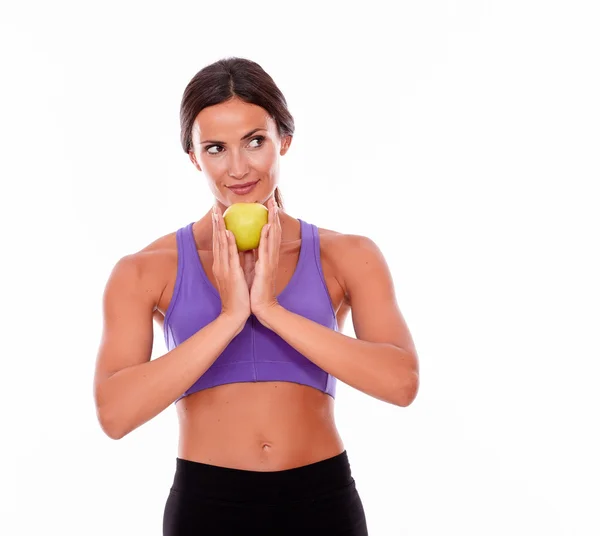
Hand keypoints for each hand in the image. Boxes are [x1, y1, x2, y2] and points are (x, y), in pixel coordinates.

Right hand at [211, 205, 250, 323]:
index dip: (219, 228)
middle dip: (216, 224)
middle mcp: (220, 265)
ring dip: (220, 228)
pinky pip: (230, 255)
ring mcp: (224, 269)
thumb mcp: (241, 274)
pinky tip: (228, 232)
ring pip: (220, 244)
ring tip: (219, 214)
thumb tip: (247, 247)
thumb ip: (243, 260)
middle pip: (217, 240)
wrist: (236, 314)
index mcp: (222, 265)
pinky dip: (228, 243)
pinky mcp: (231, 274)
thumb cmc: (240, 296)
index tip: (219, 214)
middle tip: (215, 208)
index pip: (219, 243)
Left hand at [250, 197, 281, 317]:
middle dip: (273, 216)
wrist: (261, 307)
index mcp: (267, 257)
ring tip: (272, 207)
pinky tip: (266, 226)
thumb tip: (245, 244)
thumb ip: (250, 256)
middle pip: (274, 232)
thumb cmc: (255, 290)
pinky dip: (266, 237)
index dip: (269, 220)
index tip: (267, 206)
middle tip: (272, 200)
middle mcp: (270, 257)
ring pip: (272, 237)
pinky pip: (265, 249)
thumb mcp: (251, 269)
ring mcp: (270, 262)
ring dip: (273, 221)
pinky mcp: (266, 268)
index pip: (269, 234)